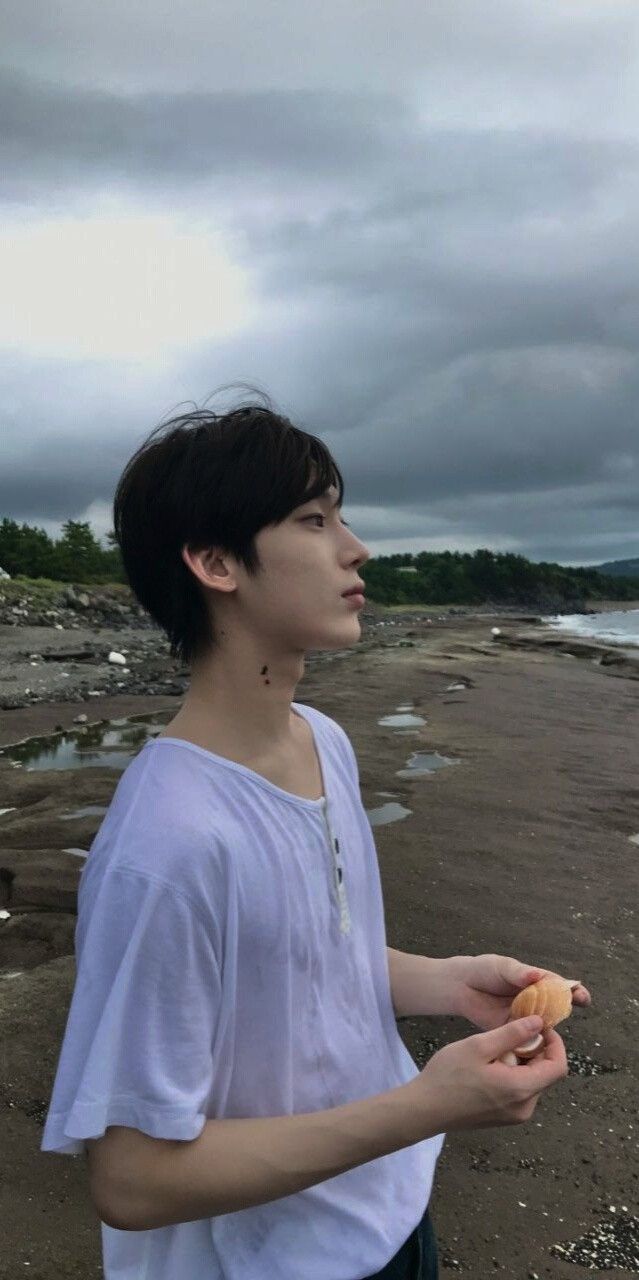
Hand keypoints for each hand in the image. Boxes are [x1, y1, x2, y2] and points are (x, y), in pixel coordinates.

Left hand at [451, 953, 591, 1030]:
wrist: (461, 986)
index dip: (572, 991)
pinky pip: (526, 1037)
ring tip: (554, 1028)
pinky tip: (538, 1042)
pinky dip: (533, 1040)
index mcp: (535, 981)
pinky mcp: (512, 1030)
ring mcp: (524, 1017)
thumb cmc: (484, 970)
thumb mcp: (503, 967)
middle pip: (555, 1007)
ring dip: (550, 1028)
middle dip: (566, 1009)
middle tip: (573, 1013)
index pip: (558, 986)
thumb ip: (519, 973)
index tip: (582, 996)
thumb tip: (536, 975)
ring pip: (543, 1024)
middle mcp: (534, 1000)